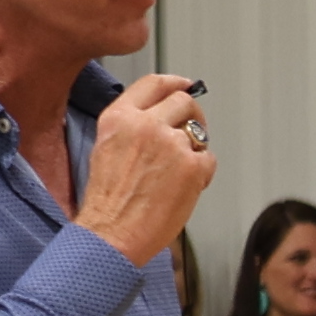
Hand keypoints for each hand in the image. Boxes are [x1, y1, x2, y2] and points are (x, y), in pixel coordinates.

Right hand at [76, 73, 215, 266]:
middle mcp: (145, 124)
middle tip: (193, 131)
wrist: (112, 232)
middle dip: (192, 115)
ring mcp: (171, 144)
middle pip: (183, 101)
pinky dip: (202, 173)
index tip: (186, 85)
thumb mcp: (107, 147)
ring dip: (195, 148)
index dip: (175, 83)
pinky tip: (184, 187)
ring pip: (198, 131)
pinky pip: (209, 159)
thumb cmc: (108, 200)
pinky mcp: (192, 166)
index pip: (154, 83)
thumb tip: (160, 115)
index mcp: (120, 117)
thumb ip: (132, 126)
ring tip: (179, 171)